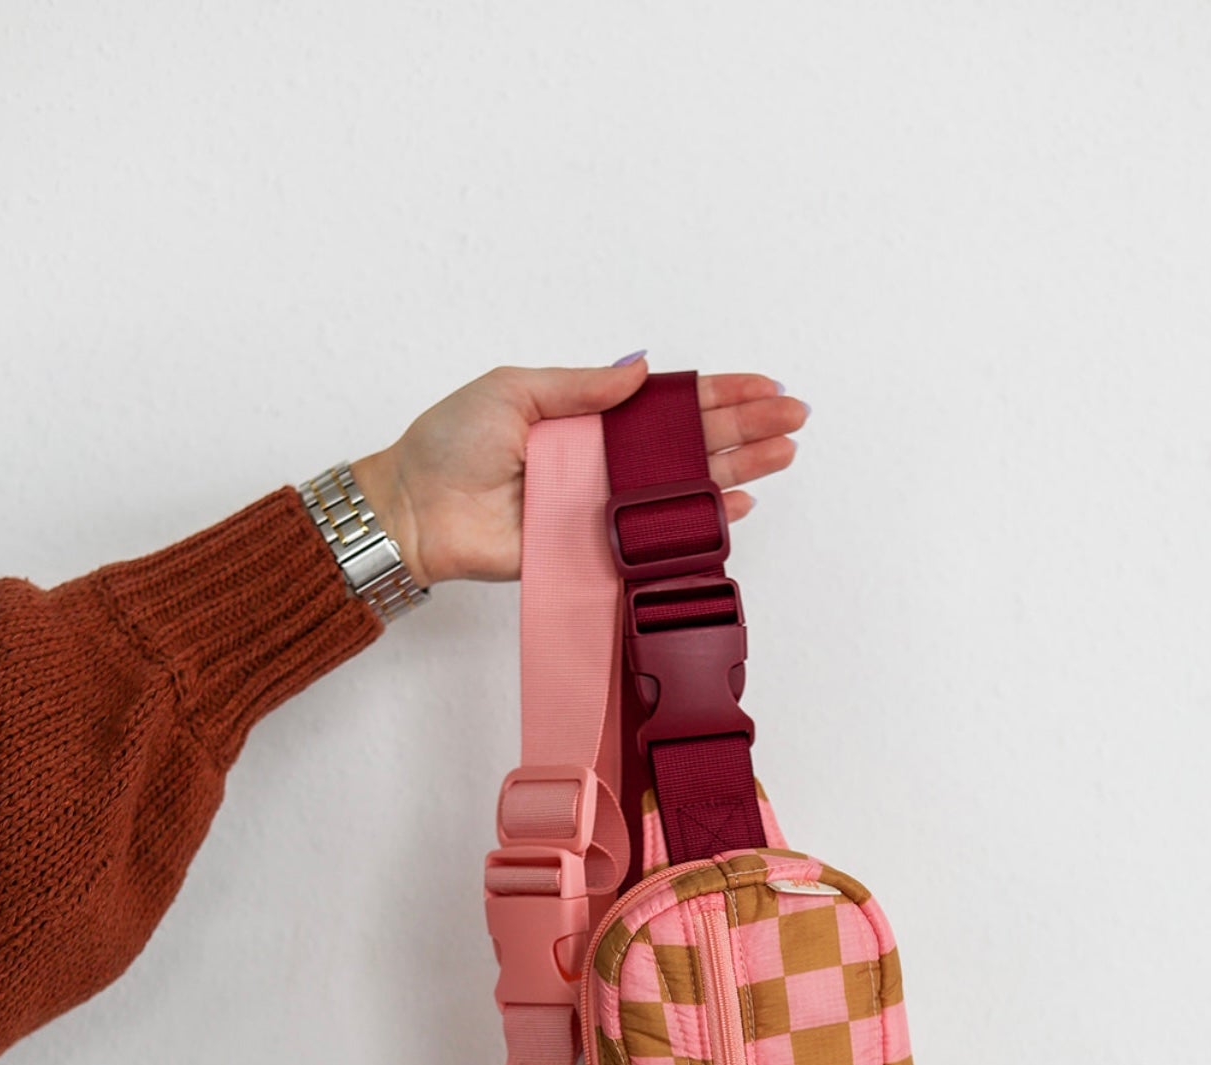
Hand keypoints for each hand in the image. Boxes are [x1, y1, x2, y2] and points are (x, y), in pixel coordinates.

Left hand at [350, 359, 808, 588]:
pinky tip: (736, 506)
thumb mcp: (516, 390)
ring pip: (686, 488)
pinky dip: (698, 524)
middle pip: (692, 444)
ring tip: (784, 454)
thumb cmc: (452, 442)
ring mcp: (605, 506)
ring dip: (739, 470)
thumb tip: (643, 369)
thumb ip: (583, 386)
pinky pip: (655, 538)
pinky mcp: (595, 548)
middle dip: (747, 429)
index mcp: (591, 417)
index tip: (765, 385)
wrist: (416, 509)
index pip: (669, 402)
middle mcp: (606, 462)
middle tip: (795, 420)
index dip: (719, 393)